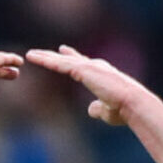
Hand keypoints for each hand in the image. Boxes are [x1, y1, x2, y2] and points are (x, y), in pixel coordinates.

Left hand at [27, 45, 152, 125]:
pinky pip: (60, 64)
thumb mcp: (107, 111)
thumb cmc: (123, 110)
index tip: (62, 51)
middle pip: (68, 59)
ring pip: (61, 60)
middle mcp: (95, 66)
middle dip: (54, 56)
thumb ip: (97, 109)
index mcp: (101, 74)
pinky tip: (34, 58)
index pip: (82, 63)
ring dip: (45, 57)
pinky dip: (46, 60)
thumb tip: (90, 110)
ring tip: (30, 55)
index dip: (71, 57)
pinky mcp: (83, 70)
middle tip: (38, 52)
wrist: (132, 103)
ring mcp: (89, 67)